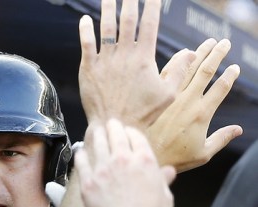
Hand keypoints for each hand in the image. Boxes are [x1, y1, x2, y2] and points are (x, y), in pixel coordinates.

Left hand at [76, 120, 175, 206]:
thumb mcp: (165, 195)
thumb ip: (163, 180)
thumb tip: (169, 171)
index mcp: (144, 160)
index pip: (136, 138)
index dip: (130, 132)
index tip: (127, 131)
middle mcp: (123, 159)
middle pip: (115, 136)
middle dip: (113, 127)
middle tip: (110, 123)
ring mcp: (103, 169)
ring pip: (98, 145)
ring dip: (97, 136)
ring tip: (96, 131)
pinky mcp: (88, 181)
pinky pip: (82, 163)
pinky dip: (81, 155)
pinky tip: (80, 152)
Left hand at [78, 0, 192, 128]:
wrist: (114, 125)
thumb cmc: (142, 113)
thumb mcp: (168, 94)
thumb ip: (179, 71)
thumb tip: (191, 53)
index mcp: (144, 57)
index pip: (150, 24)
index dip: (152, 5)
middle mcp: (124, 55)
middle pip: (128, 20)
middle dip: (130, 2)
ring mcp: (105, 60)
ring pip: (106, 28)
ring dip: (107, 9)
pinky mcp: (88, 68)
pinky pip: (86, 44)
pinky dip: (85, 30)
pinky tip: (85, 19)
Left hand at [147, 39, 242, 171]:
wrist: (144, 154)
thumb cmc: (174, 158)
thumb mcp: (202, 154)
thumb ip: (220, 139)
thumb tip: (239, 130)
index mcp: (202, 113)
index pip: (221, 88)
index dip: (230, 76)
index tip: (235, 67)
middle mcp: (188, 100)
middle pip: (206, 71)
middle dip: (218, 55)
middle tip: (225, 43)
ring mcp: (171, 96)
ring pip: (189, 67)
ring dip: (200, 52)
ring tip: (209, 42)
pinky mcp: (156, 95)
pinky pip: (168, 71)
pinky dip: (178, 59)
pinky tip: (184, 52)